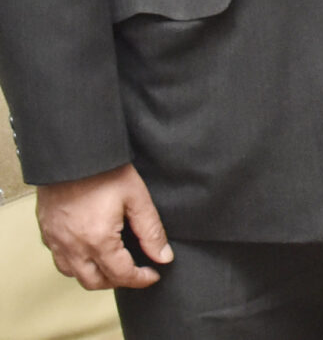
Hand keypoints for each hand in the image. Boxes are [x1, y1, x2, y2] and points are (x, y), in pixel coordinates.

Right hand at [36, 164, 170, 289]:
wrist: (72, 153)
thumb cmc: (104, 171)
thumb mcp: (137, 198)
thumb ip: (151, 231)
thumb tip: (163, 257)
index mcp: (98, 240)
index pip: (121, 274)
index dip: (141, 279)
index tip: (153, 274)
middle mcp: (72, 246)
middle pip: (94, 282)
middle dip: (117, 281)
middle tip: (135, 272)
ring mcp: (56, 240)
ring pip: (73, 274)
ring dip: (94, 275)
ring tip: (113, 263)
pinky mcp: (47, 231)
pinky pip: (59, 259)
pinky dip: (75, 263)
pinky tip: (89, 251)